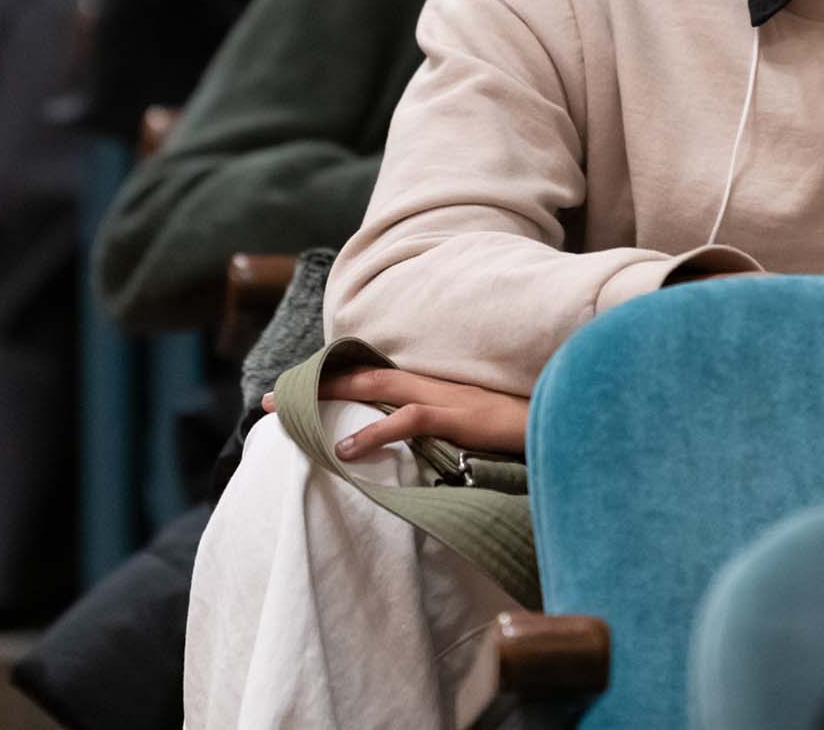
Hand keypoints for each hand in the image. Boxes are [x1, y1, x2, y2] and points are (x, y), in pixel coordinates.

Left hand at [269, 368, 530, 460]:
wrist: (555, 419)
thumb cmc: (515, 429)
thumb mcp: (466, 429)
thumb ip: (433, 433)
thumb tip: (404, 451)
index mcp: (431, 385)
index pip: (372, 374)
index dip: (331, 379)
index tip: (293, 389)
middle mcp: (430, 382)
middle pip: (361, 373)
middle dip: (313, 383)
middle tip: (268, 398)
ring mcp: (442, 396)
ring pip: (375, 387)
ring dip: (331, 398)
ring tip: (291, 417)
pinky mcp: (456, 414)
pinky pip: (407, 419)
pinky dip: (374, 431)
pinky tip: (345, 448)